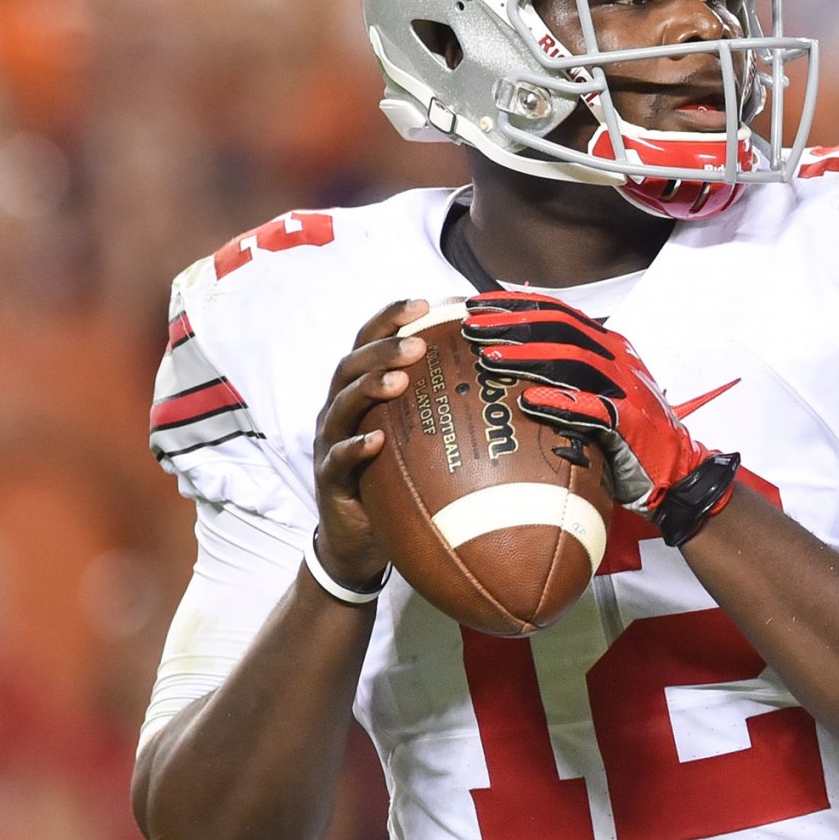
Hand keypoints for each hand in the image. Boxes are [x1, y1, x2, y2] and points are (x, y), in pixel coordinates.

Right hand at [312, 298, 433, 588]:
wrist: (360, 537)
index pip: (370, 342)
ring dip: (370, 387)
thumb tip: (509, 379)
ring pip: (342, 405)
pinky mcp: (329, 478)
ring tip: (399, 379)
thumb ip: (445, 405)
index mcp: (362, 390)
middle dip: (383, 349)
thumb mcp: (422, 436)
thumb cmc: (397, 476)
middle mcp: (340, 408)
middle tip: (416, 342)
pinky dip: (355, 447)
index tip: (425, 301)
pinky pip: (337, 459)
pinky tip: (376, 441)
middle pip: (351, 365)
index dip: (391, 318)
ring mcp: (330, 442)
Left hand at [460, 292, 720, 512]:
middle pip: (560, 329)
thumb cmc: (629, 431)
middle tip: (473, 329)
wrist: (678, 466)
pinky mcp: (630, 422)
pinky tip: (530, 401)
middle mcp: (617, 358)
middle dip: (513, 325)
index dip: (517, 304)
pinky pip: (591, 409)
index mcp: (609, 345)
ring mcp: (625, 388)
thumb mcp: (601, 388)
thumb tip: (511, 357)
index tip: (477, 304)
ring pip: (573, 361)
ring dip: (528, 357)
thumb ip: (566, 370)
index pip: (558, 311)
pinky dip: (560, 403)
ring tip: (490, 358)